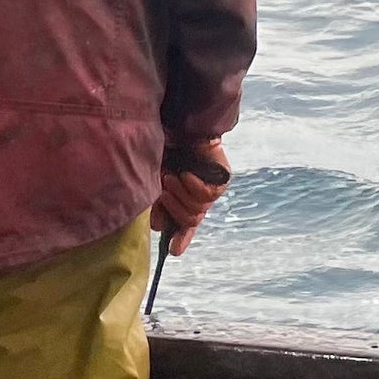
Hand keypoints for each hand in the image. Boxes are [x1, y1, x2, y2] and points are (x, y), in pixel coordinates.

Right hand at [151, 138, 230, 255]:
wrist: (178, 127)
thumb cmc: (165, 152)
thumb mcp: (155, 182)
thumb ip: (159, 205)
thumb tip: (160, 228)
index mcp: (185, 198)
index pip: (186, 224)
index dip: (181, 238)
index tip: (173, 250)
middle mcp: (201, 196)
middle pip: (190, 220)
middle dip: (174, 207)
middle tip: (164, 189)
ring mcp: (213, 188)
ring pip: (198, 210)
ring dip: (180, 195)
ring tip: (172, 177)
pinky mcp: (223, 180)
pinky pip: (207, 196)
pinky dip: (193, 186)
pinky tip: (187, 174)